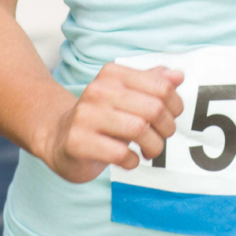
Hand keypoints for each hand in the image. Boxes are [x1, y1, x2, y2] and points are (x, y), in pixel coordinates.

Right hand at [42, 63, 184, 183]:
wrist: (57, 138)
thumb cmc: (102, 118)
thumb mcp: (126, 96)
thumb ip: (152, 83)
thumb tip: (178, 76)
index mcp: (112, 74)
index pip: (162, 86)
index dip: (175, 106)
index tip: (171, 118)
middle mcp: (97, 90)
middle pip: (154, 108)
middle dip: (166, 128)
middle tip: (162, 138)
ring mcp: (85, 116)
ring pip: (139, 130)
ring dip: (153, 146)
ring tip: (149, 151)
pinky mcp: (77, 142)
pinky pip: (120, 154)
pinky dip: (133, 161)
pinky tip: (129, 160)